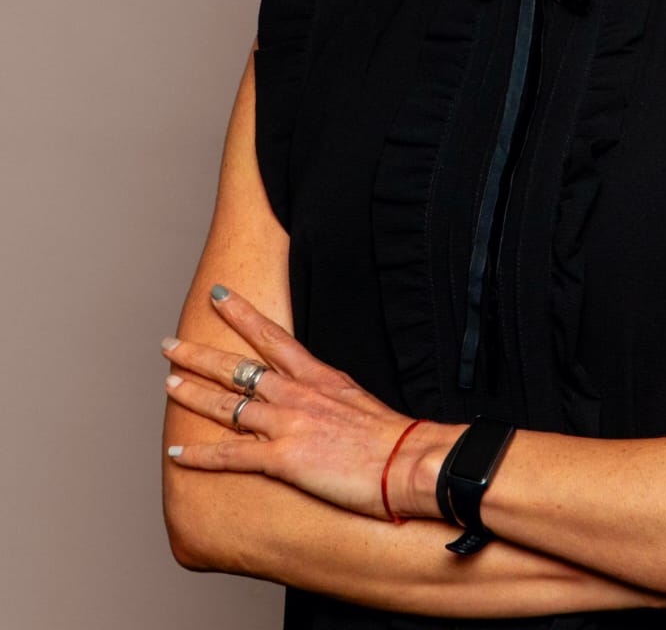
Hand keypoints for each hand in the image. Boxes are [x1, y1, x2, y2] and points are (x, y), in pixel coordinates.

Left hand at [163, 285, 440, 518]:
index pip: (271, 336)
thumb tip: (321, 400)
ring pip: (226, 404)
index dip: (241, 313)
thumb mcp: (357, 400)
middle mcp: (296, 393)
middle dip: (199, 354)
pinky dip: (200, 454)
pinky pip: (230, 455)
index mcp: (317, 376)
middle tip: (170, 344)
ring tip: (168, 384)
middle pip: (237, 367)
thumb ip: (331, 395)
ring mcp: (286, 423)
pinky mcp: (282, 458)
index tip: (218, 295)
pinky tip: (176, 452)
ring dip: (192, 394)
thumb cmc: (391, 436)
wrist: (406, 461)